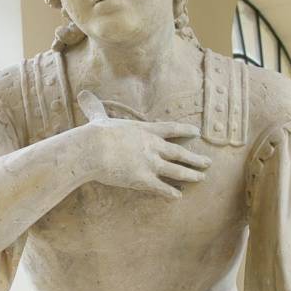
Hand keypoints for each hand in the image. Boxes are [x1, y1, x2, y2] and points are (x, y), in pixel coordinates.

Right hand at [74, 91, 208, 197]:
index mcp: (145, 130)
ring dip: (191, 174)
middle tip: (208, 162)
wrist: (94, 150)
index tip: (196, 132)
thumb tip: (82, 94)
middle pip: (180, 152)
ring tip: (201, 177)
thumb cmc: (95, 134)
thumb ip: (94, 107)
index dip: (185, 130)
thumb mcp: (98, 118)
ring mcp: (151, 164)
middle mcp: (153, 147)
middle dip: (195, 158)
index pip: (171, 129)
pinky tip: (178, 196)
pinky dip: (171, 193)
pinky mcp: (144, 180)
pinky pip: (162, 188)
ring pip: (177, 171)